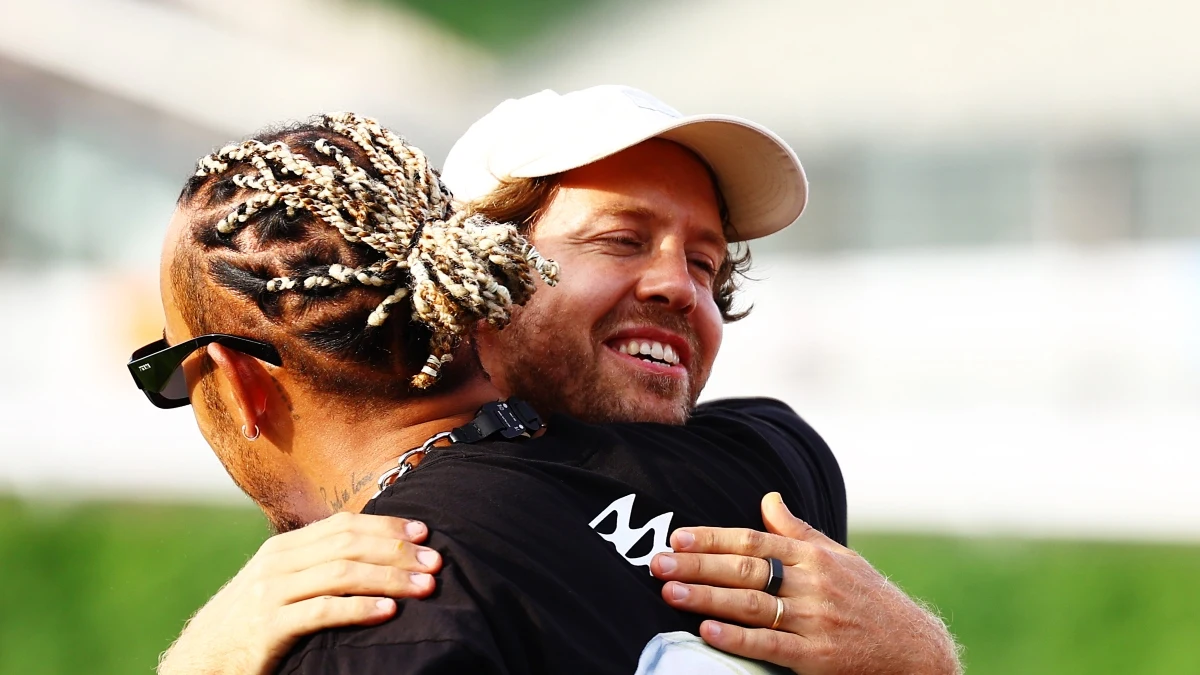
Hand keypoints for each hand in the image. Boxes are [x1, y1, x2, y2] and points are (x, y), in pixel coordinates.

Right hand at [158, 511, 441, 674]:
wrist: (200, 661)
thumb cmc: (253, 623)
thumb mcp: (282, 585)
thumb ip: (317, 566)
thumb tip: (374, 553)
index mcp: (285, 548)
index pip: (344, 525)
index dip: (387, 527)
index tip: (424, 533)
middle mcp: (277, 563)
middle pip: (349, 545)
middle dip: (397, 552)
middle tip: (436, 562)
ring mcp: (270, 594)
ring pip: (341, 574)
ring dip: (390, 578)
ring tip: (425, 587)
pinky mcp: (268, 629)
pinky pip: (322, 612)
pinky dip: (359, 609)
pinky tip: (388, 611)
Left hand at [650, 493, 960, 674]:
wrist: (913, 648)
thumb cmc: (869, 599)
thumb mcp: (838, 557)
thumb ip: (798, 531)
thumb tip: (769, 498)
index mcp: (813, 556)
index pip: (753, 540)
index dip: (712, 537)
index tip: (677, 536)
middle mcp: (812, 583)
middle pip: (745, 569)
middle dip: (697, 564)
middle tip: (658, 562)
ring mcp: (813, 620)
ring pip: (751, 604)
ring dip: (707, 597)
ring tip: (670, 592)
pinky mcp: (815, 656)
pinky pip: (769, 645)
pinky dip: (737, 638)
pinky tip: (707, 631)